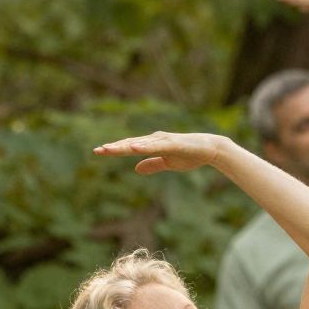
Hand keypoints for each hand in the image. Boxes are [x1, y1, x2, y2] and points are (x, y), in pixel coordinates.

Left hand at [94, 130, 228, 174]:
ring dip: (124, 146)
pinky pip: (156, 145)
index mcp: (152, 144)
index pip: (129, 147)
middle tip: (97, 151)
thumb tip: (136, 170)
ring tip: (109, 149)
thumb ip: (152, 165)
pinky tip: (133, 148)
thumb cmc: (190, 154)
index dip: (114, 150)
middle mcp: (155, 139)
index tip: (98, 152)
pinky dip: (144, 146)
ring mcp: (163, 140)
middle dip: (114, 148)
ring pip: (140, 144)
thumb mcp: (168, 163)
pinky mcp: (173, 143)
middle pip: (130, 144)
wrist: (211, 149)